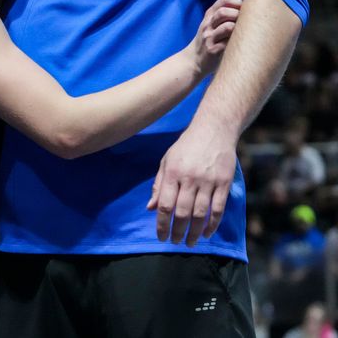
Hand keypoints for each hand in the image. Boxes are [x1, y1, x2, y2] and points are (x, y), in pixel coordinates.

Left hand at [147, 123, 236, 246]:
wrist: (214, 130)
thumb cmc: (186, 146)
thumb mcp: (167, 161)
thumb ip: (159, 185)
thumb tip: (150, 208)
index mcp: (173, 173)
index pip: (165, 205)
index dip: (162, 224)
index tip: (161, 237)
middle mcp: (190, 178)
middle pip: (182, 212)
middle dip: (177, 231)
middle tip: (175, 243)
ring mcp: (208, 181)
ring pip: (200, 214)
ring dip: (194, 232)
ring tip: (189, 242)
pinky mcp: (224, 183)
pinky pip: (218, 209)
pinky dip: (212, 224)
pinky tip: (206, 233)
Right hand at [189, 0, 241, 78]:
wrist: (193, 59)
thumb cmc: (209, 40)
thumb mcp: (211, 24)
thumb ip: (224, 15)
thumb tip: (248, 8)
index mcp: (209, 15)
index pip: (224, 0)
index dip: (238, 2)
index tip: (246, 9)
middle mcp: (208, 25)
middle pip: (224, 12)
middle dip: (239, 15)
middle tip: (248, 22)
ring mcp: (209, 37)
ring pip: (228, 27)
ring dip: (239, 28)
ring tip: (244, 33)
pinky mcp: (213, 50)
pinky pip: (228, 43)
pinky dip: (236, 42)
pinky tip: (240, 44)